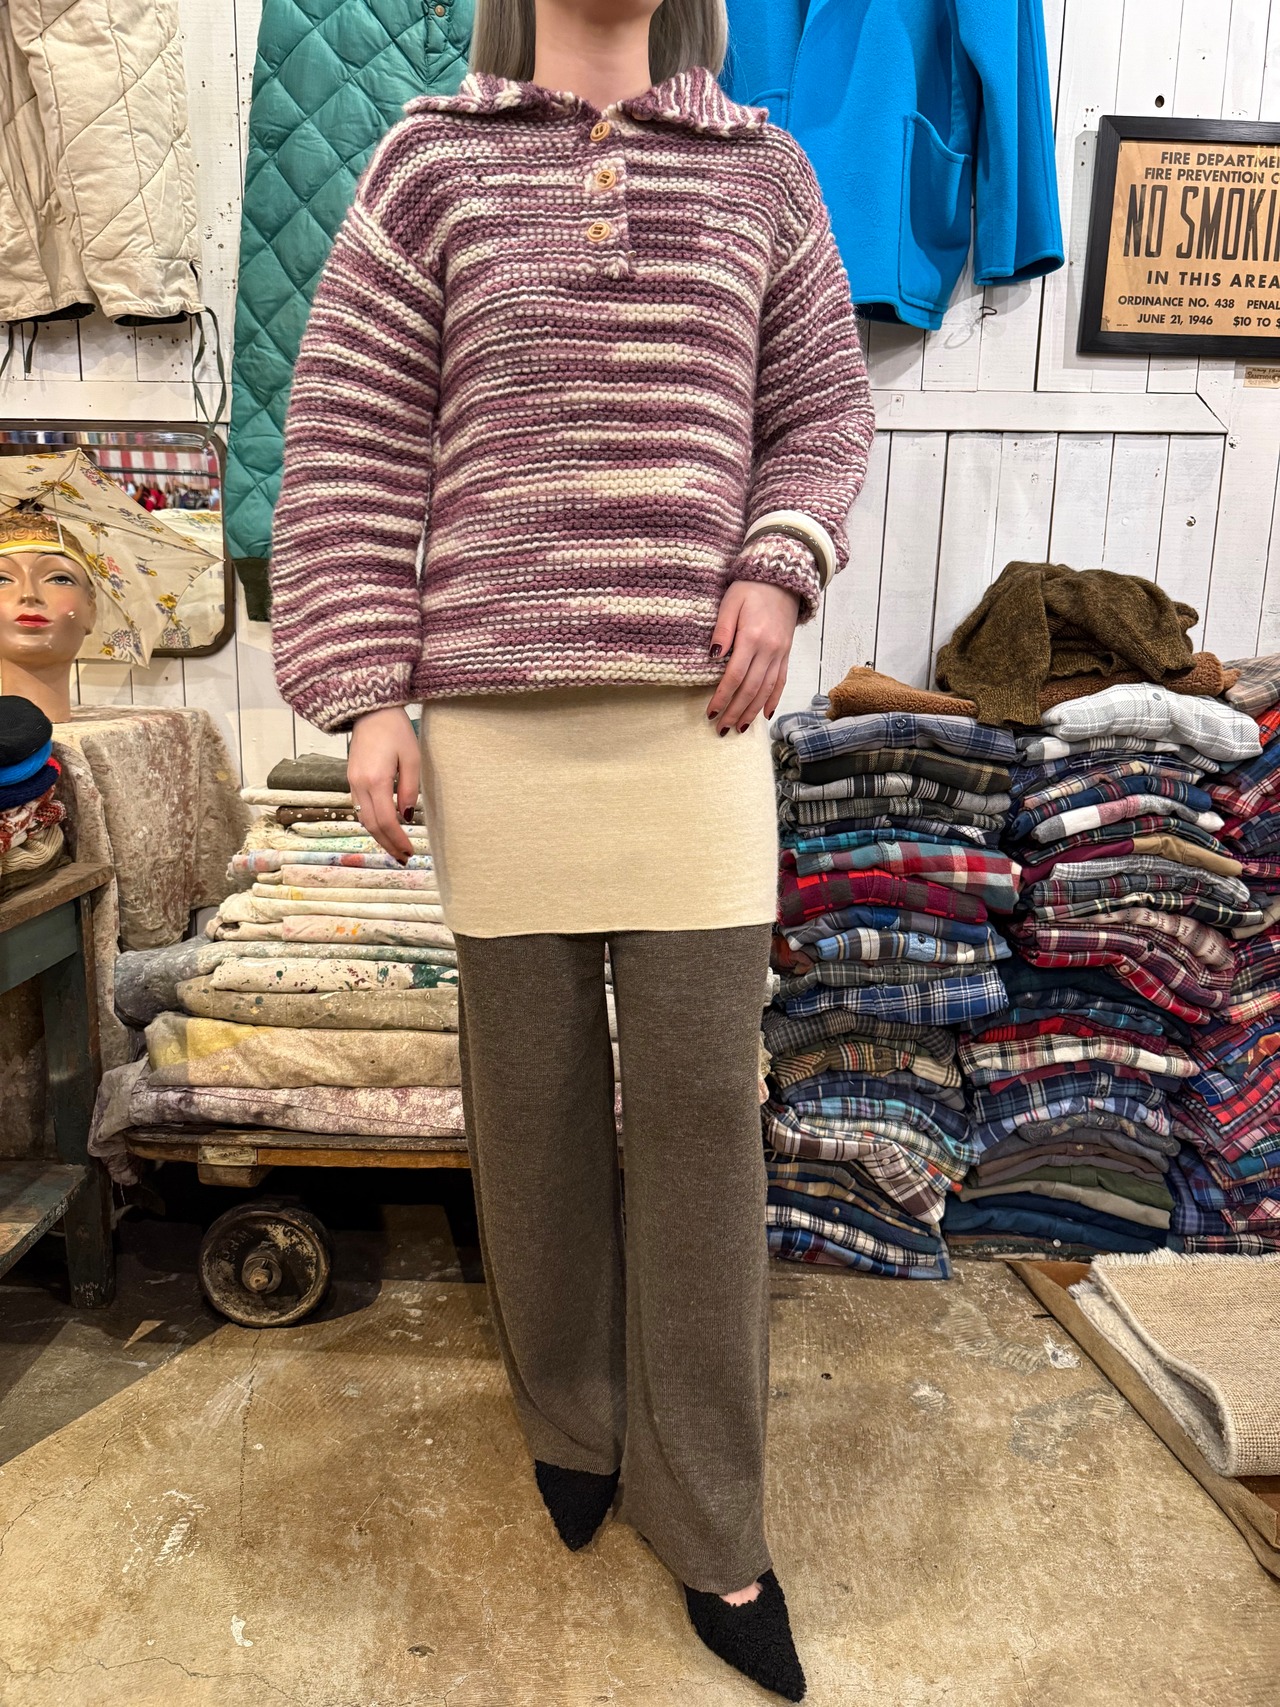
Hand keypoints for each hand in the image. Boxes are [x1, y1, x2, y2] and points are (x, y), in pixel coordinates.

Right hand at [347, 705, 419, 863]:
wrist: (370, 710)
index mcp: (376, 780)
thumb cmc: (396, 731)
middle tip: (403, 858)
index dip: (398, 839)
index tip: (409, 851)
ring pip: (364, 819)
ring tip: (395, 848)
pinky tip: (384, 829)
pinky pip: (360, 808)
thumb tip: (407, 816)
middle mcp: (359, 785)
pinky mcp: (351, 779)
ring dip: (379, 836)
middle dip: (388, 844)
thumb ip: (410, 789)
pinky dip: (372, 823)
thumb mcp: (412, 759)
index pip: (387, 820)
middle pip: (372, 825)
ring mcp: (352, 782)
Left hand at [705, 580, 800, 734]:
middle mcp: (769, 650)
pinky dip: (773, 700)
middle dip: (735, 711)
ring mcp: (780, 654)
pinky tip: (764, 714)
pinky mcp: (786, 654)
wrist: (783, 578)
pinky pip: (781, 681)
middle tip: (721, 729)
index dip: (722, 697)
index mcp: (752, 638)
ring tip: (740, 728)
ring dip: (752, 712)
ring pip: (766, 690)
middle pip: (751, 689)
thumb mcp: (730, 602)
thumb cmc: (751, 588)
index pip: (735, 676)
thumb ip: (722, 630)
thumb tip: (714, 656)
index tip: (711, 713)